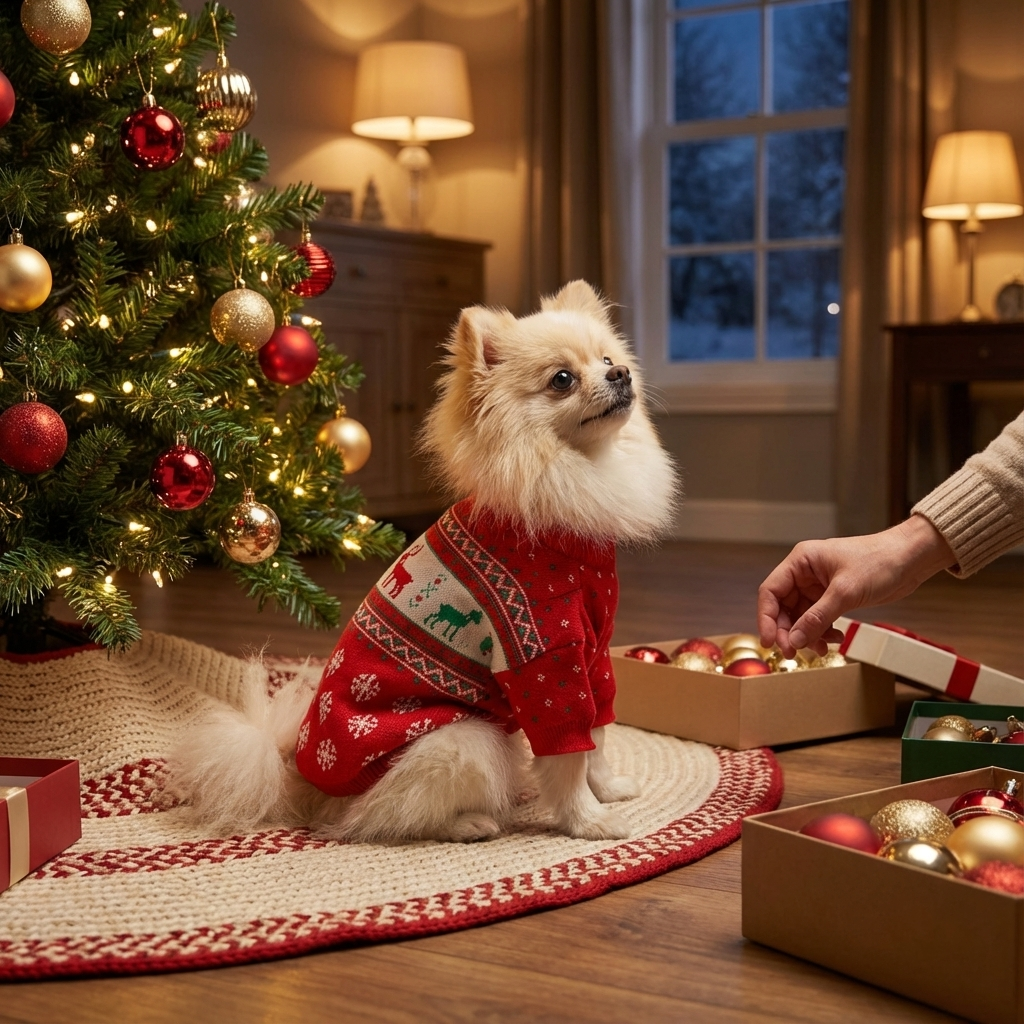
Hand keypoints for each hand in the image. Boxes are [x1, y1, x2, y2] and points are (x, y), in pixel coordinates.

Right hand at [757, 515, 955, 656]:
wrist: (911, 558)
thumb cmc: (879, 562)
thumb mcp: (845, 592)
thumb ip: (817, 617)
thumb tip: (794, 640)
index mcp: (801, 561)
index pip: (771, 591)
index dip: (766, 618)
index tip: (770, 641)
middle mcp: (805, 573)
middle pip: (783, 607)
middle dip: (788, 631)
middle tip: (793, 652)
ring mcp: (818, 586)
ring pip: (800, 616)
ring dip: (806, 634)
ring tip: (819, 649)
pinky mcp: (832, 596)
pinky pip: (817, 619)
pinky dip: (821, 632)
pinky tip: (834, 638)